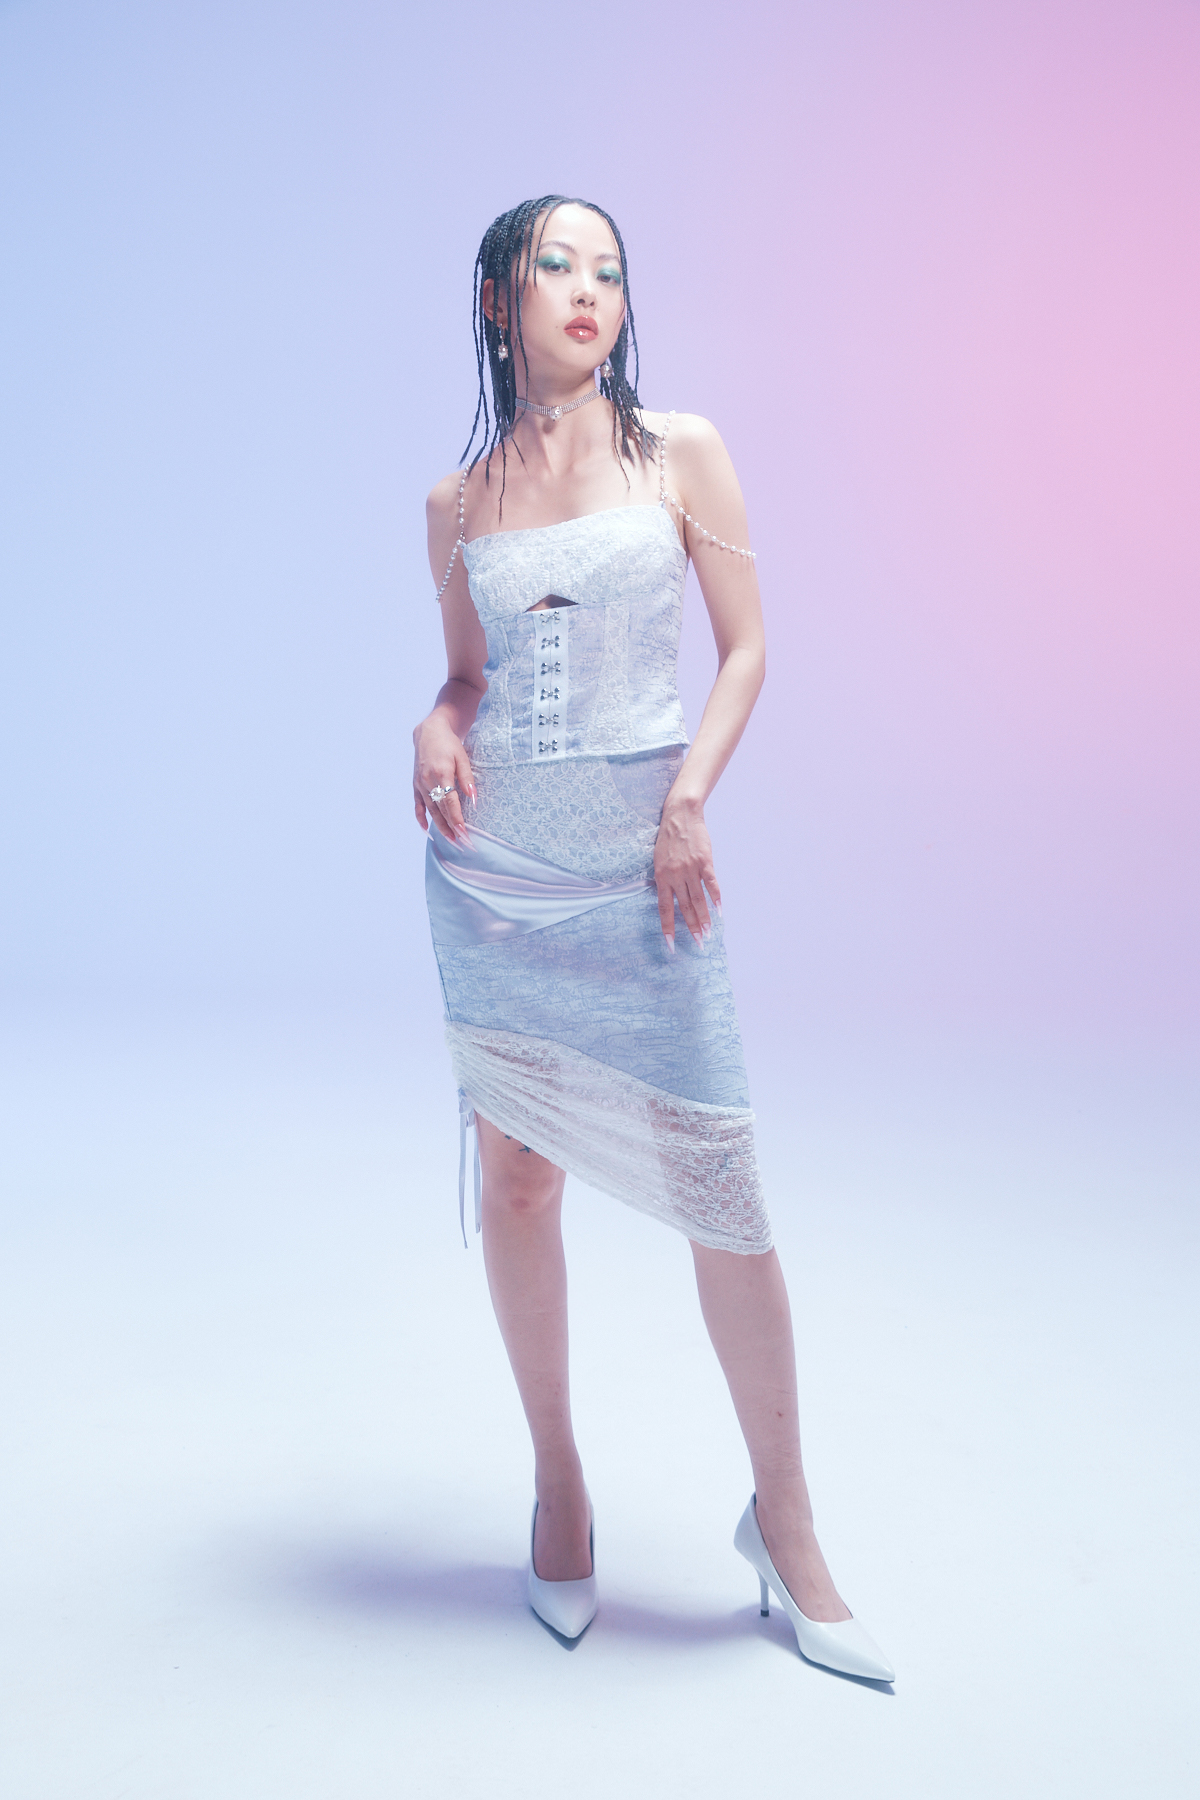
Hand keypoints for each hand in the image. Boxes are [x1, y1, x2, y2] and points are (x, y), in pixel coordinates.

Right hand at [413, 716, 475, 844]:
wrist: (429, 732)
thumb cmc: (449, 744)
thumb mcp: (462, 757)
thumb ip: (467, 779)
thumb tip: (474, 800)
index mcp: (441, 773)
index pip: (450, 802)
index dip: (457, 819)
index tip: (465, 833)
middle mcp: (428, 781)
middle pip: (440, 810)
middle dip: (451, 828)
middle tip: (462, 843)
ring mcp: (419, 784)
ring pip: (430, 810)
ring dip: (440, 827)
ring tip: (451, 840)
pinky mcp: (415, 785)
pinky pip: (417, 805)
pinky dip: (421, 818)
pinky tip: (427, 830)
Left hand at [653, 794, 720, 950]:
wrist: (680, 815)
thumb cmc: (667, 838)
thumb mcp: (658, 859)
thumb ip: (664, 879)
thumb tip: (670, 899)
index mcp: (661, 877)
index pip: (664, 909)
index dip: (668, 928)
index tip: (671, 945)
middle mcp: (675, 876)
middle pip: (684, 908)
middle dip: (691, 928)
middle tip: (698, 944)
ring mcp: (691, 869)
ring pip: (698, 900)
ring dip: (704, 918)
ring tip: (708, 933)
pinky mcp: (704, 862)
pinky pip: (711, 884)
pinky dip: (716, 898)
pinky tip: (719, 911)